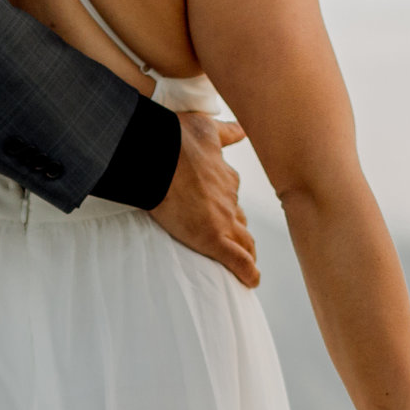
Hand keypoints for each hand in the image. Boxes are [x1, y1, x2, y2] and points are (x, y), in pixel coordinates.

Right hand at [149, 112, 258, 287]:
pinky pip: (237, 260)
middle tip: (238, 243)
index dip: (229, 206)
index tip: (227, 213)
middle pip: (239, 220)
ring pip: (243, 241)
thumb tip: (241, 130)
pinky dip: (247, 272)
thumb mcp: (206, 128)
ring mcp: (223, 220)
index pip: (231, 196)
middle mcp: (229, 199)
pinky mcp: (213, 238)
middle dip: (240, 231)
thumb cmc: (177, 138)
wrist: (157, 155)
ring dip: (247, 252)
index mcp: (224, 177)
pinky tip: (252, 280)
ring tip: (247, 263)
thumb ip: (225, 132)